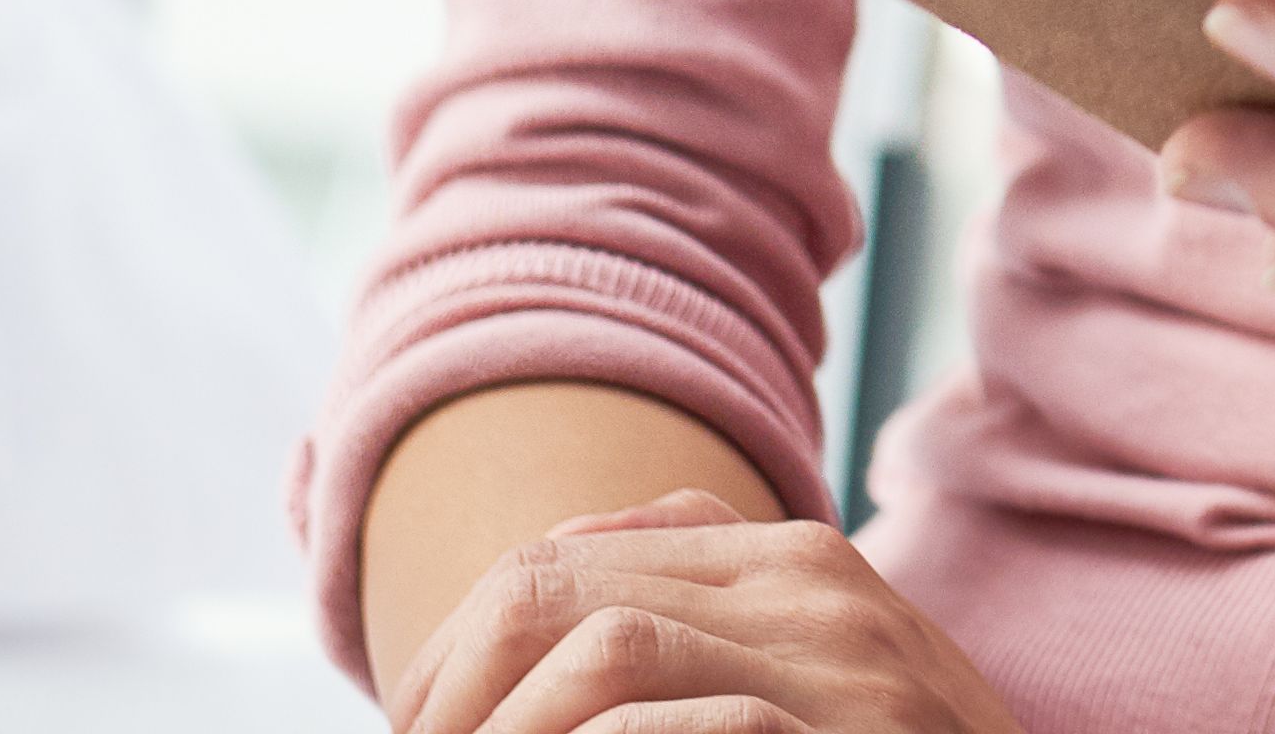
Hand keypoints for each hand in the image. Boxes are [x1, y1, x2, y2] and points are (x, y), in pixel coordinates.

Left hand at [388, 488, 1022, 733]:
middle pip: (552, 588)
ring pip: (599, 649)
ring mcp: (842, 661)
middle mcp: (813, 583)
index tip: (421, 733)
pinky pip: (680, 721)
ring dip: (500, 730)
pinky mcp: (853, 730)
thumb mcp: (806, 675)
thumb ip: (703, 617)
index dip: (452, 653)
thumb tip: (540, 583)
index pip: (558, 559)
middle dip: (449, 688)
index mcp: (787, 557)